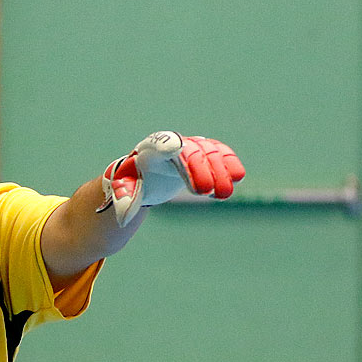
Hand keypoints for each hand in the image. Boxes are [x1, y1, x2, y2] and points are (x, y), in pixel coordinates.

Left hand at [99, 131, 245, 226]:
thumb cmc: (131, 183)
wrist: (145, 175)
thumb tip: (124, 216)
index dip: (168, 146)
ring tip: (225, 193)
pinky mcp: (204, 154)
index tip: (176, 148)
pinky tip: (237, 177)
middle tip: (206, 192)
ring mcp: (190, 147)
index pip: (159, 145)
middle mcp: (172, 145)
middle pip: (189, 152)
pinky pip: (219, 153)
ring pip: (208, 152)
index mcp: (149, 152)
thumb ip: (126, 200)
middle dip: (199, 170)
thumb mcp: (124, 192)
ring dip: (219, 170)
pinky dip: (229, 163)